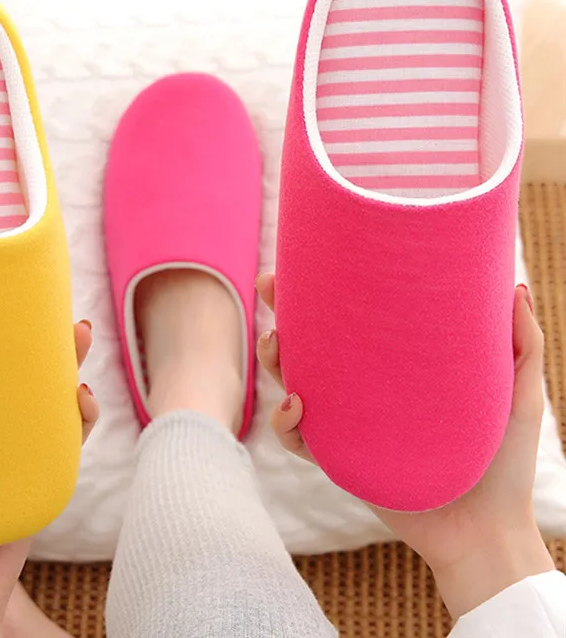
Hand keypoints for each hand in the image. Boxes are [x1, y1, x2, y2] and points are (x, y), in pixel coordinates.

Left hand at [0, 321, 98, 637]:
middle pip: (15, 376)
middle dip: (40, 341)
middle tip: (55, 314)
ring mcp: (12, 455)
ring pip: (48, 399)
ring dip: (69, 366)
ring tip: (76, 341)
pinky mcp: (38, 478)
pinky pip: (68, 441)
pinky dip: (82, 416)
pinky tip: (82, 399)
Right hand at [256, 274, 554, 619]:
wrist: (487, 530)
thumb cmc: (505, 462)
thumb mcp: (519, 394)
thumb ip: (522, 342)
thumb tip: (514, 285)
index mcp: (394, 368)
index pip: (350, 321)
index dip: (322, 291)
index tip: (304, 262)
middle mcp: (364, 391)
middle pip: (309, 344)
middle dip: (281, 311)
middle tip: (269, 287)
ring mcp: (347, 423)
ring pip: (291, 382)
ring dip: (273, 359)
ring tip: (277, 344)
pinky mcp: (337, 457)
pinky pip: (297, 437)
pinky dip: (285, 421)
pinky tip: (297, 404)